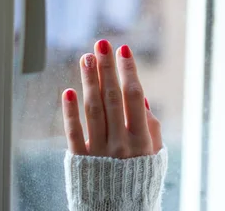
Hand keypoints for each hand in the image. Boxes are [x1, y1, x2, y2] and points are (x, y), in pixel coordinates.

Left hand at [61, 39, 162, 157]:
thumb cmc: (140, 180)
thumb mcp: (155, 156)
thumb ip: (151, 128)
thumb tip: (142, 99)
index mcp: (142, 140)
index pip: (135, 97)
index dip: (130, 72)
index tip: (124, 50)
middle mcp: (121, 143)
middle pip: (113, 97)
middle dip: (107, 68)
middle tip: (102, 44)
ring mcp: (99, 151)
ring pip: (93, 110)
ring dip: (89, 81)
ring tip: (86, 57)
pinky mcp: (80, 160)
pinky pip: (73, 133)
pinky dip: (70, 112)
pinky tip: (69, 91)